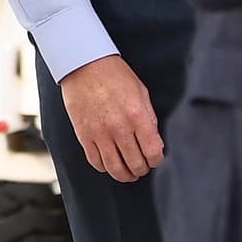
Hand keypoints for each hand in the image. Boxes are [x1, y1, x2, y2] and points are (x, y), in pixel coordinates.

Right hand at [59, 54, 163, 181]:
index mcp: (137, 116)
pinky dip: (105, 167)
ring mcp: (99, 134)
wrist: (84, 65)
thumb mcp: (141, 93)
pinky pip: (95, 162)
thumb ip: (149, 119)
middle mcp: (119, 128)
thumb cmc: (115, 76)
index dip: (157, 160)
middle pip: (135, 164)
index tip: (154, 158)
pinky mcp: (84, 135)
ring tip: (128, 173)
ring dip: (124, 175)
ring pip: (115, 168)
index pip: (153, 152)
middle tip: (142, 166)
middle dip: (142, 169)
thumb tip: (153, 143)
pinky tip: (110, 163)